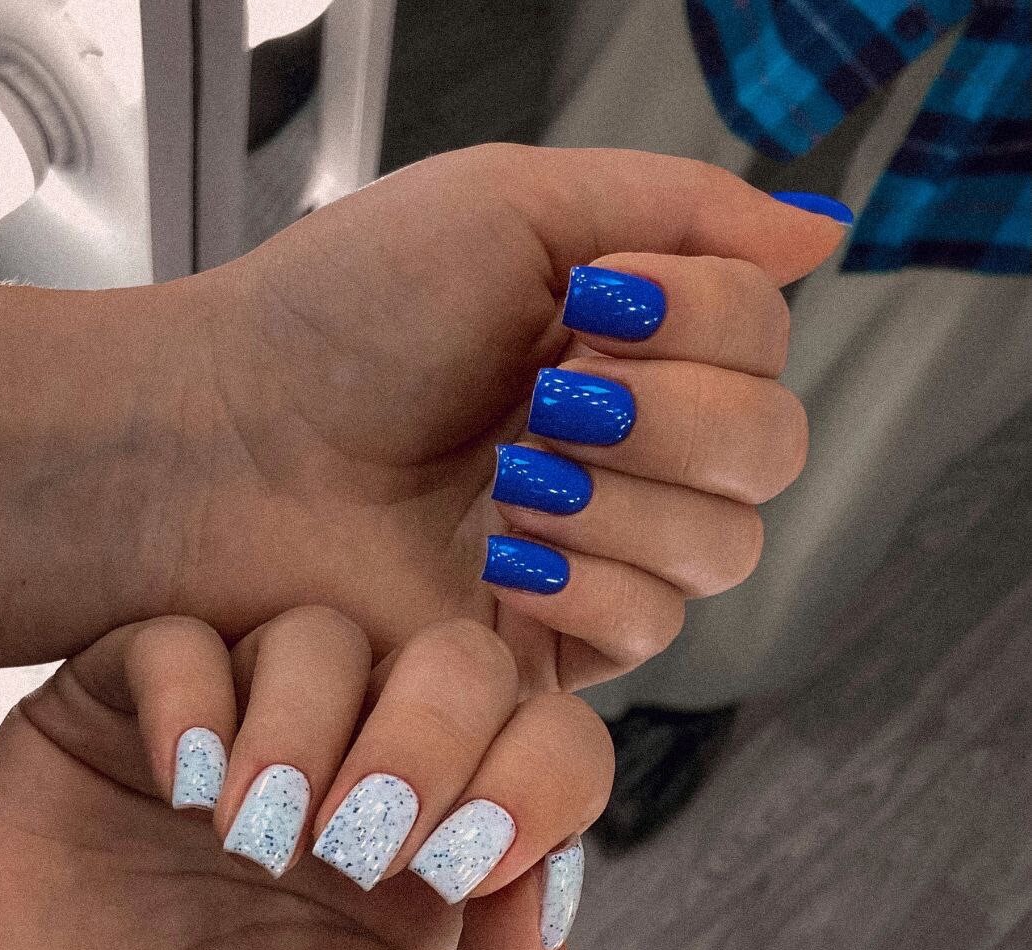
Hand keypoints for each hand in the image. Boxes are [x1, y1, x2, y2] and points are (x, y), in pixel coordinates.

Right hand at [0, 608, 610, 949]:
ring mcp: (238, 740)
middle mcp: (349, 783)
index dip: (535, 775)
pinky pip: (180, 638)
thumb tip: (552, 887)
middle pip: (454, 663)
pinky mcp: (125, 717)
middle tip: (355, 841)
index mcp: (427, 868)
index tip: (460, 867)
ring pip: (322, 634)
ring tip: (245, 831)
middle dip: (430, 733)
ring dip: (303, 722)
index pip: (545, 750)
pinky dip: (190, 692)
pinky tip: (173, 781)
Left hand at [174, 145, 842, 690]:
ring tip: (510, 482)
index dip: (703, 322)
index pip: (765, 339)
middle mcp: (627, 446)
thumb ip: (678, 206)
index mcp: (626, 339)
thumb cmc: (339, 317)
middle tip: (551, 397)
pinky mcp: (554, 641)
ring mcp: (596, 549)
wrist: (229, 447)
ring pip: (726, 545)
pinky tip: (506, 560)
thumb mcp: (507, 207)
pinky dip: (592, 584)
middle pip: (772, 449)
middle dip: (672, 417)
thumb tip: (823, 231)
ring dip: (622, 500)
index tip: (591, 304)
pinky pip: (653, 625)